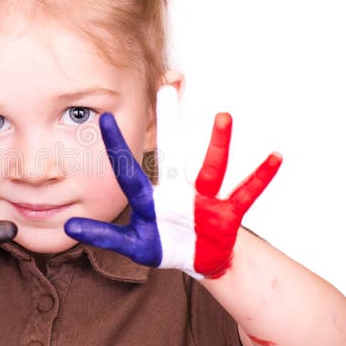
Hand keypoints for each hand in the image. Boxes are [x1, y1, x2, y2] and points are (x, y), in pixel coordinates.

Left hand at [64, 86, 281, 278]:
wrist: (200, 260)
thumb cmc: (165, 245)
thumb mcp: (133, 245)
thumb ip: (105, 236)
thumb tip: (70, 227)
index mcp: (150, 200)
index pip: (129, 170)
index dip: (116, 148)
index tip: (103, 118)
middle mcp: (176, 192)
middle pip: (171, 153)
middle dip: (169, 121)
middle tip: (167, 85)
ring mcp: (203, 200)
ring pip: (211, 168)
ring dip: (218, 144)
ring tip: (223, 116)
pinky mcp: (226, 215)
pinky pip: (245, 194)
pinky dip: (260, 177)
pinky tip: (275, 157)